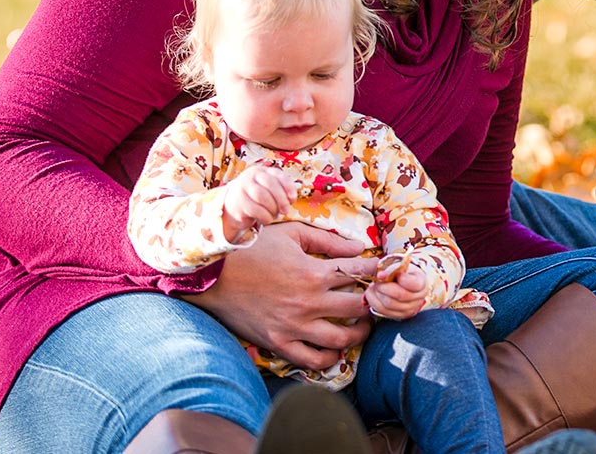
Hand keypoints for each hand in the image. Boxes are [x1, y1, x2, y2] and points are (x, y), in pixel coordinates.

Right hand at [182, 222, 376, 369]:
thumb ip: (328, 242)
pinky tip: (335, 349)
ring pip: (341, 338)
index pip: (361, 274)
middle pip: (358, 308)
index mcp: (314, 272)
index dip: (377, 273)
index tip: (383, 273)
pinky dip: (329, 358)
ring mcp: (294, 326)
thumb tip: (359, 249)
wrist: (213, 275)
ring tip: (362, 327)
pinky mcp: (278, 343)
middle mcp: (308, 302)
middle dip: (373, 304)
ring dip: (358, 333)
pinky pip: (312, 359)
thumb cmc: (253, 249)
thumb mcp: (291, 235)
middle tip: (377, 302)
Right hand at [221, 167, 296, 241]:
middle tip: (286, 211)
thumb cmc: (256, 199)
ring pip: (262, 196)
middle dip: (281, 199)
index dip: (288, 187)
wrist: (232, 207)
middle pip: (270, 184)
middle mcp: (250, 176)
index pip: (278, 175)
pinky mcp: (237, 202)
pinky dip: (265, 216)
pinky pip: (255, 209)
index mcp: (262, 172)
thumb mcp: (268, 191)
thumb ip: (281, 191)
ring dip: (272, 208)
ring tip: (275, 215)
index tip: (293, 199)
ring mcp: (242, 188)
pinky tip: (266, 220)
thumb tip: (291, 199)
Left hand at [364, 266, 429, 319]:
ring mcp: (411, 308)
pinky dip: (374, 302)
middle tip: (376, 281)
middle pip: (401, 295)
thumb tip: (381, 275)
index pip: (414, 284)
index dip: (402, 278)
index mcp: (422, 282)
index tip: (395, 273)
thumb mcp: (396, 266)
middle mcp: (419, 297)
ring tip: (373, 286)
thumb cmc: (399, 272)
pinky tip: (372, 294)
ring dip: (378, 294)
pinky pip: (384, 311)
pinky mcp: (400, 315)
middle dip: (384, 287)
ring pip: (390, 305)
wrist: (399, 282)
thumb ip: (389, 269)